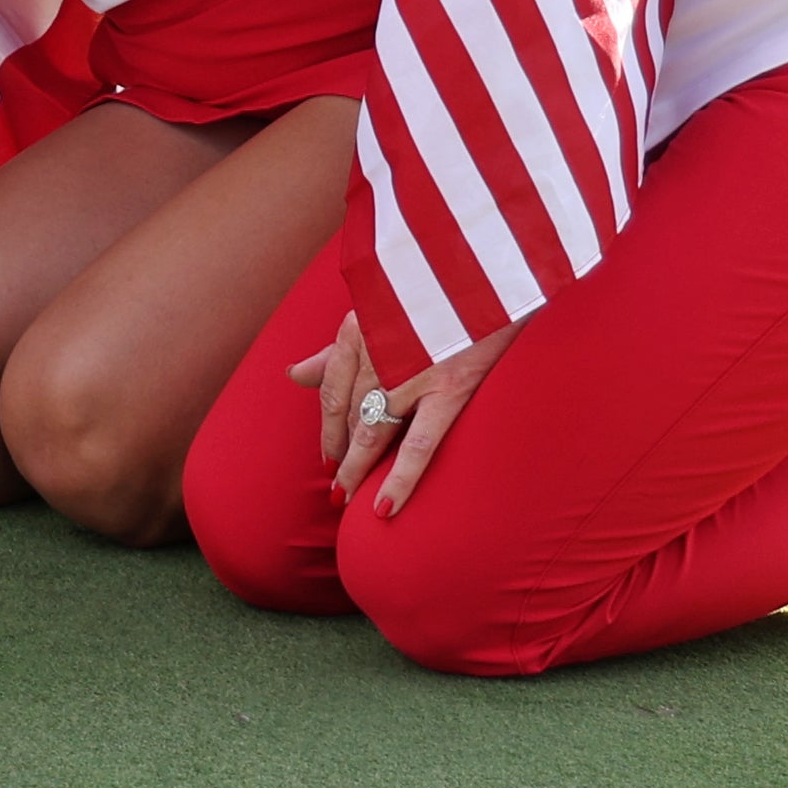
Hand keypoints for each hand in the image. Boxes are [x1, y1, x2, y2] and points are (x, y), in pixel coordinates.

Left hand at [303, 307, 516, 515]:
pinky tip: (383, 507)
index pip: (332, 389)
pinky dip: (399, 478)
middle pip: (348, 414)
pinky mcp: (450, 391)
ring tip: (348, 498)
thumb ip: (336, 349)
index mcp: (358, 326)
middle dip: (339, 452)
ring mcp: (412, 372)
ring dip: (358, 468)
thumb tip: (293, 375)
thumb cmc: (433, 300)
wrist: (494, 279)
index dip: (327, 426)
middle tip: (337, 487)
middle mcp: (378, 350)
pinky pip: (418, 445)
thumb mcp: (378, 313)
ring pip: (373, 432)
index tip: (328, 454)